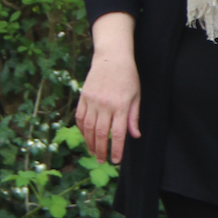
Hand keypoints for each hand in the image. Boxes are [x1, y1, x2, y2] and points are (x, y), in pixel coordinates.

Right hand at [76, 14, 141, 163]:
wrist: (112, 57)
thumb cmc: (128, 76)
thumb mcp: (136, 96)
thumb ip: (134, 117)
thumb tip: (135, 136)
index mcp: (121, 106)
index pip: (118, 133)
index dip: (116, 150)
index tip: (116, 160)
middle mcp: (105, 105)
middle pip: (101, 134)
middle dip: (101, 150)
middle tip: (102, 161)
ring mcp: (92, 101)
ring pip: (89, 128)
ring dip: (90, 142)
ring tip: (93, 152)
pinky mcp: (83, 96)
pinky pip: (80, 117)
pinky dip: (82, 129)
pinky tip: (86, 136)